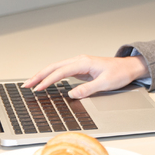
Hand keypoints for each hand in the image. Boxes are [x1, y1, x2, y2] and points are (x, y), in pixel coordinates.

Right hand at [21, 55, 149, 98]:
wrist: (128, 67)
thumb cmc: (119, 73)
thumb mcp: (105, 83)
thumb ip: (88, 89)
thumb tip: (73, 94)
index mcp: (84, 62)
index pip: (61, 72)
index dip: (48, 81)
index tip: (39, 89)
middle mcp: (79, 61)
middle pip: (54, 67)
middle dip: (39, 76)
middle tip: (26, 85)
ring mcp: (78, 64)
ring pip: (56, 68)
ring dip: (43, 75)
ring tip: (31, 84)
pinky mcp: (79, 69)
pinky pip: (61, 71)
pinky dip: (50, 76)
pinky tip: (44, 82)